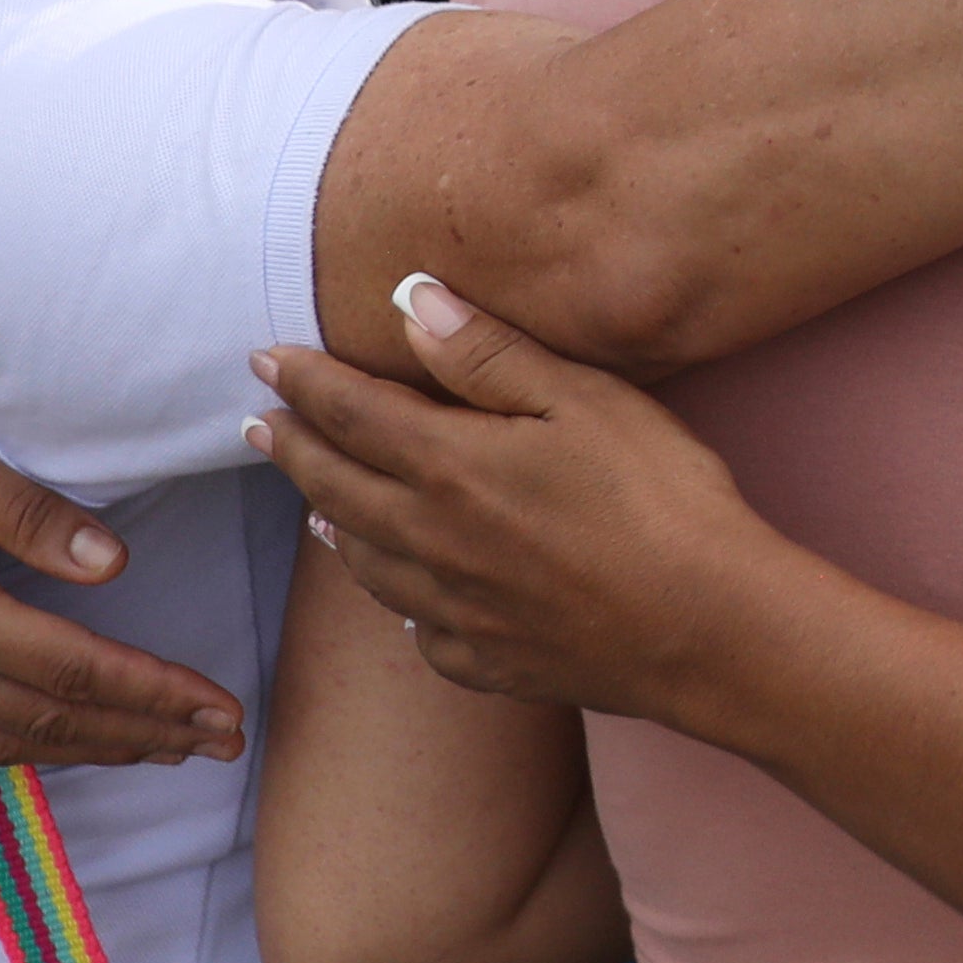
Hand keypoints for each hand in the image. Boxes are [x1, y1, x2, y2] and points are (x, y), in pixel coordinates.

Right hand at [0, 363, 238, 764]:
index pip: (68, 667)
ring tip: (162, 746)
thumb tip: (114, 566)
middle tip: (223, 742)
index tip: (223, 710)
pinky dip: (15, 743)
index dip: (152, 694)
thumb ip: (22, 512)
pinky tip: (55, 736)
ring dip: (85, 747)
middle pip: (42, 720)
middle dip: (139, 734)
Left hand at [256, 279, 793, 718]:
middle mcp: (433, 541)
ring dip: (331, 524)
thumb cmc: (659, 499)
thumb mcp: (586, 400)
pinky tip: (407, 601)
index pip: (352, 413)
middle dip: (292, 452)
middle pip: (338, 489)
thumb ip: (490, 355)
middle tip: (257, 427)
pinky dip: (398, 604)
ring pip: (367, 563)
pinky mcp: (489, 661)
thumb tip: (411, 302)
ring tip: (313, 509)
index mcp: (451, 467)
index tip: (266, 359)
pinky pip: (420, 630)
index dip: (304, 382)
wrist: (704, 630)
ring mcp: (455, 609)